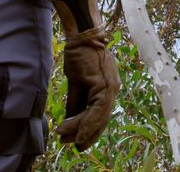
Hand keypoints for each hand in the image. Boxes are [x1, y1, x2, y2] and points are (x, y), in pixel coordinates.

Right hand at [56, 26, 120, 149]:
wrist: (81, 35)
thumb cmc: (79, 54)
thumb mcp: (76, 82)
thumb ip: (76, 101)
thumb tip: (70, 118)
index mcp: (108, 88)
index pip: (101, 115)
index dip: (90, 129)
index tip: (78, 141)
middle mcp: (113, 89)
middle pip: (102, 119)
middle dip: (87, 134)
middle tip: (73, 146)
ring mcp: (110, 87)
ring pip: (99, 117)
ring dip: (81, 130)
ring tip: (66, 138)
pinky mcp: (104, 84)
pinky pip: (96, 109)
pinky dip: (85, 122)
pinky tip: (74, 130)